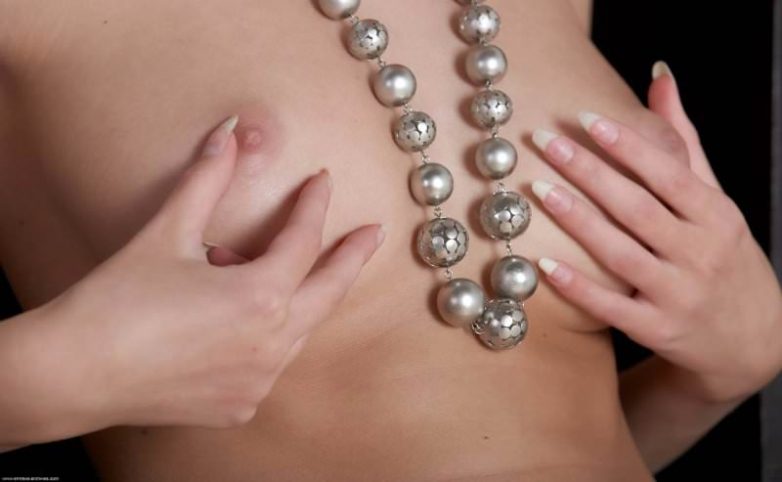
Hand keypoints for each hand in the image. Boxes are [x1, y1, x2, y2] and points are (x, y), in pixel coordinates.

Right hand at [46, 115, 384, 429]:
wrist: (75, 372)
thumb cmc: (119, 302)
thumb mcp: (168, 233)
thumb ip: (207, 180)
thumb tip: (230, 132)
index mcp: (262, 297)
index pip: (304, 240)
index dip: (314, 206)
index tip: (322, 182)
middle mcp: (272, 344)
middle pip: (329, 291)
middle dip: (352, 258)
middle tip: (372, 235)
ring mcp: (260, 381)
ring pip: (301, 330)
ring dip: (298, 298)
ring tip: (264, 273)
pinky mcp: (240, 406)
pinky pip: (270, 365)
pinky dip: (266, 339)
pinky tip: (237, 326)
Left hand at [529, 63, 781, 403]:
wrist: (755, 338)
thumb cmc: (724, 256)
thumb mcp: (715, 200)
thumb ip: (683, 142)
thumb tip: (658, 78)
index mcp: (716, 215)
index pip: (667, 173)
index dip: (626, 145)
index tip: (583, 118)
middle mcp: (701, 253)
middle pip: (637, 207)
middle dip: (588, 171)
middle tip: (544, 141)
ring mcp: (680, 295)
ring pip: (621, 253)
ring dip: (577, 220)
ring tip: (537, 190)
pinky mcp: (659, 330)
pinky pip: (613, 308)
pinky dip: (580, 288)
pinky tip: (544, 264)